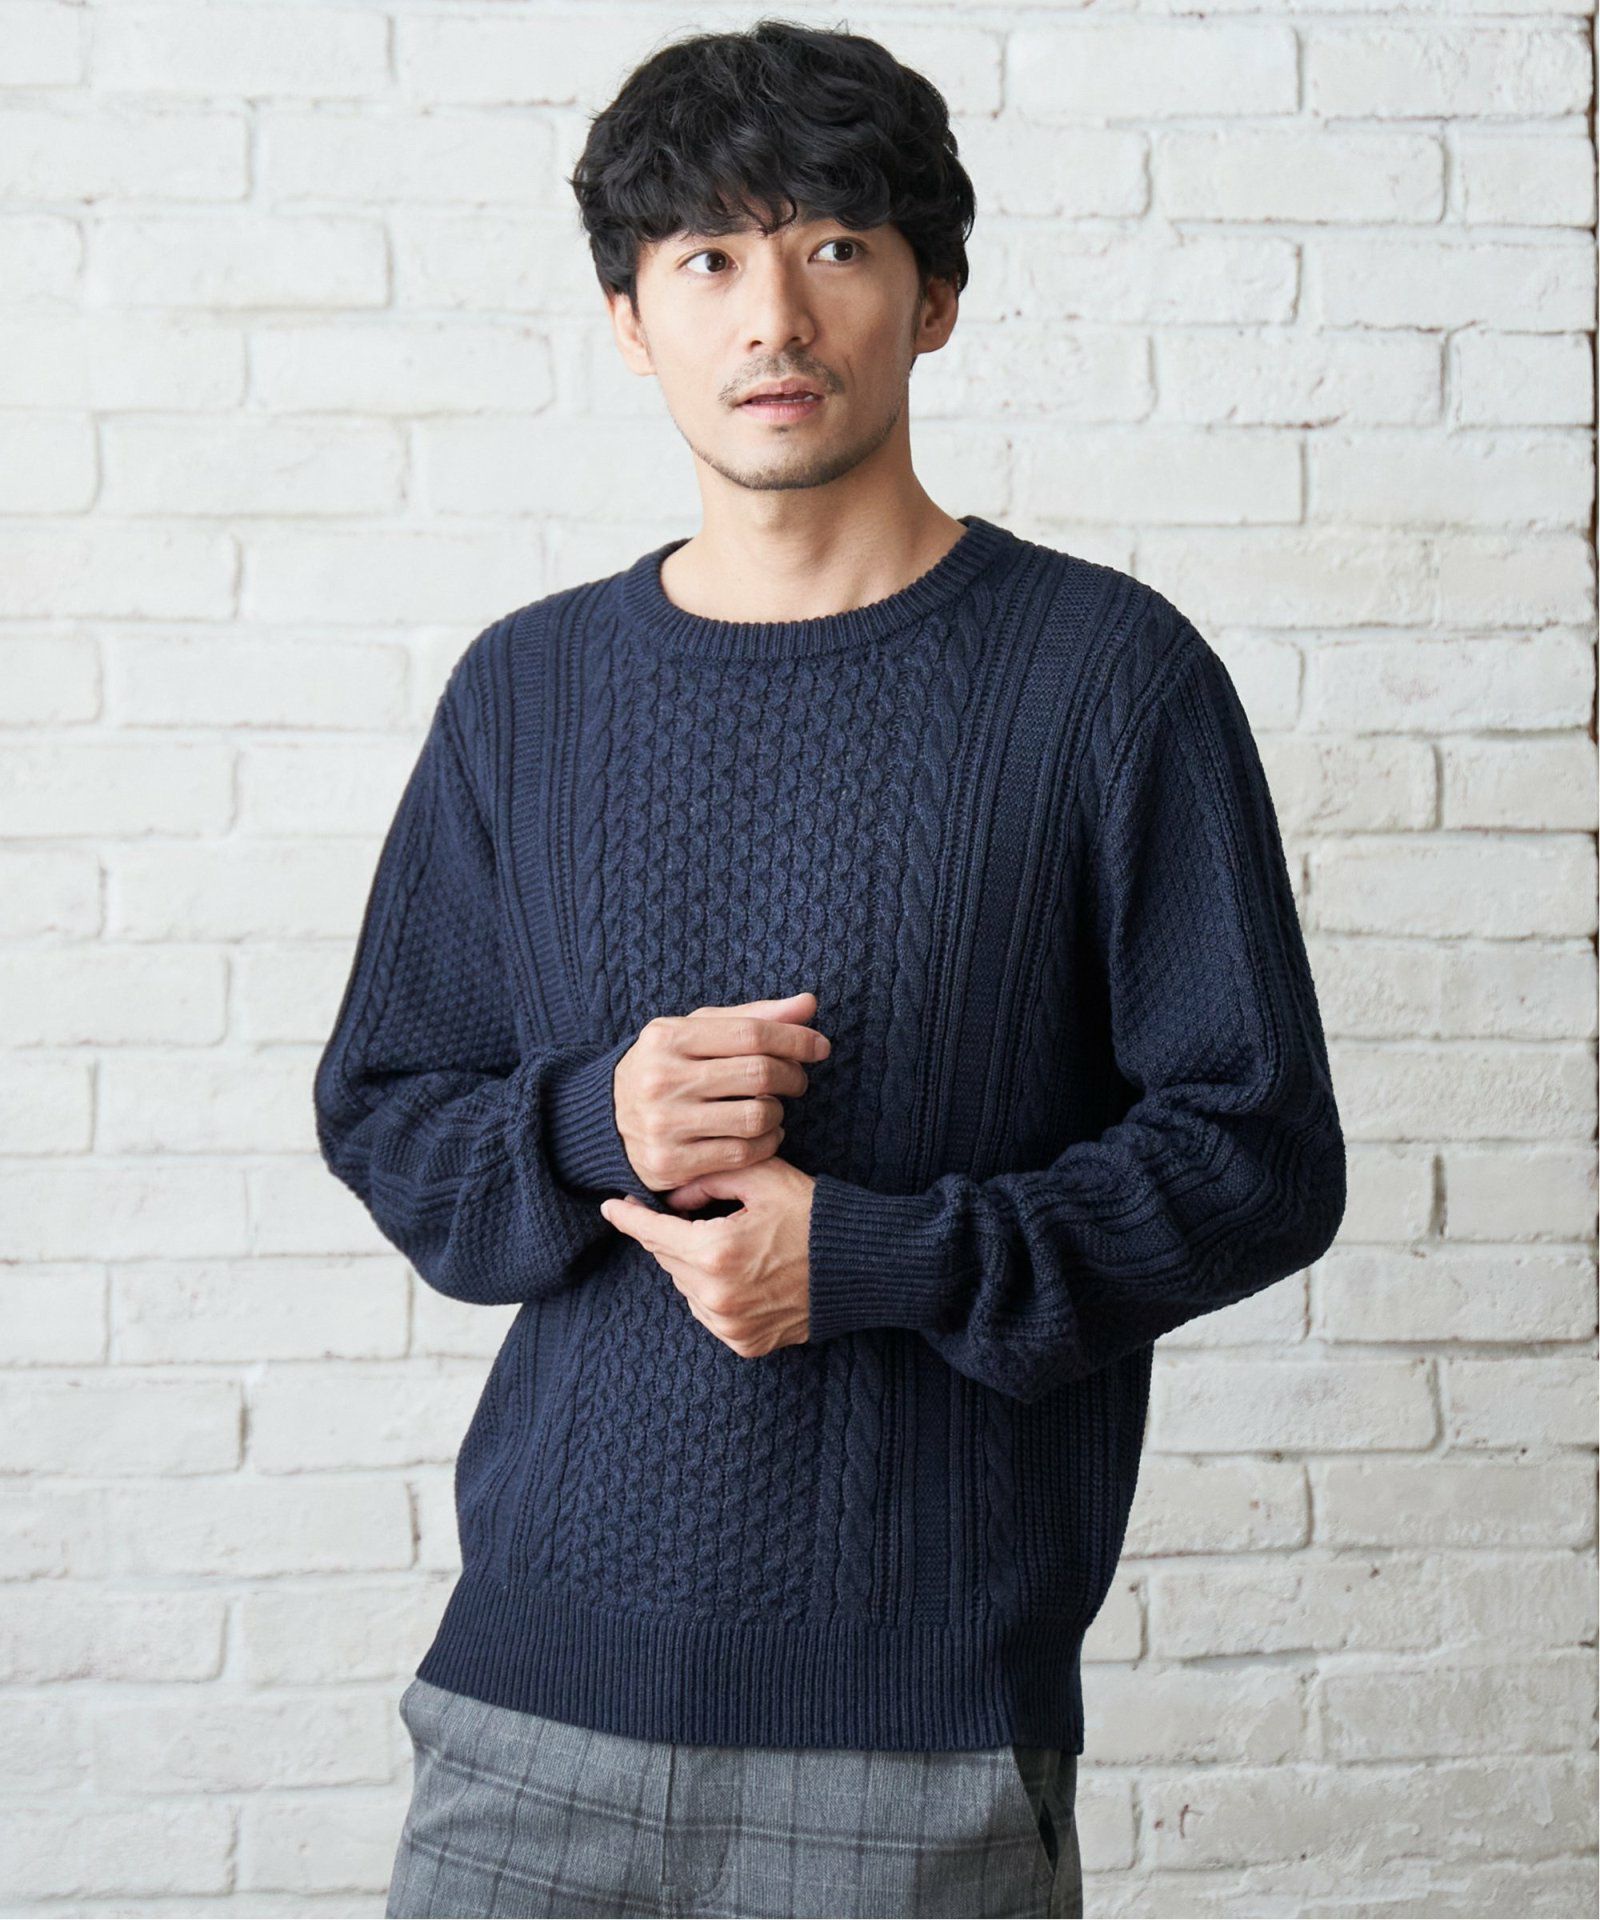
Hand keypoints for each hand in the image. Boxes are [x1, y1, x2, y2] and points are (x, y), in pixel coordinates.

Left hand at [599, 1156, 814, 1358]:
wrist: (862, 1266)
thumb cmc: (813, 1215)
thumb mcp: (763, 1178)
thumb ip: (710, 1177)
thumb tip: (675, 1197)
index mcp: (715, 1252)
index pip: (654, 1233)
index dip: (629, 1217)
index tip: (610, 1206)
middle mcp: (716, 1296)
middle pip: (670, 1259)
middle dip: (675, 1235)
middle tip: (699, 1215)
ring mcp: (730, 1325)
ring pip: (687, 1287)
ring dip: (696, 1266)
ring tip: (734, 1246)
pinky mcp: (745, 1343)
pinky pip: (711, 1313)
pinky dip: (716, 1293)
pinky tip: (745, 1275)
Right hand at [612, 991, 829, 1195]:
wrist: (605, 1118)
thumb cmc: (666, 1067)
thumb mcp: (697, 1032)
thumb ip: (752, 1017)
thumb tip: (809, 1004)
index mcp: (668, 1037)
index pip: (752, 1033)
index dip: (796, 1039)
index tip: (819, 1047)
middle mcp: (662, 1079)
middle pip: (759, 1073)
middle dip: (793, 1076)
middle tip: (797, 1080)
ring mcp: (664, 1124)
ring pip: (756, 1116)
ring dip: (778, 1112)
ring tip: (772, 1106)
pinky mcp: (670, 1163)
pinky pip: (743, 1153)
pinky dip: (767, 1143)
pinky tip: (763, 1134)